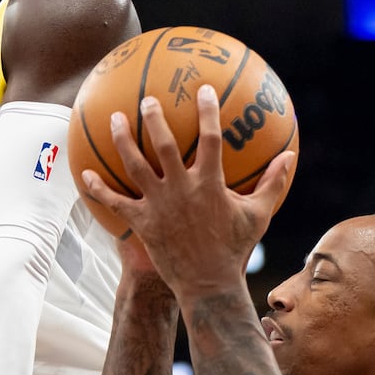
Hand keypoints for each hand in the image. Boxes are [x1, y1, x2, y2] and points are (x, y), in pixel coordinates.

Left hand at [80, 84, 294, 299]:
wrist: (208, 284)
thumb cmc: (235, 249)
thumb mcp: (258, 215)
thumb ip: (273, 183)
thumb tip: (290, 156)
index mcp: (210, 184)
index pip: (211, 138)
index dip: (208, 111)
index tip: (204, 90)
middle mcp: (182, 189)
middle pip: (163, 144)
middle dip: (154, 117)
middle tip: (147, 100)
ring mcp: (159, 205)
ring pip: (135, 165)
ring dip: (122, 140)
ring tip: (115, 119)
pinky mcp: (142, 222)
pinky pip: (115, 202)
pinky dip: (98, 188)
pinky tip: (85, 174)